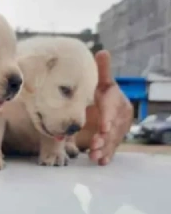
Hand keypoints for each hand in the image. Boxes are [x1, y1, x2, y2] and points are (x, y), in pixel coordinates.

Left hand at [88, 50, 132, 165]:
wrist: (109, 105)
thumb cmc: (102, 91)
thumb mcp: (102, 81)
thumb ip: (102, 70)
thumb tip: (102, 51)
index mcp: (116, 100)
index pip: (112, 109)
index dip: (108, 118)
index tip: (102, 127)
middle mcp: (119, 116)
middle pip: (112, 128)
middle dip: (104, 137)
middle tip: (94, 145)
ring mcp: (118, 129)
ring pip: (112, 140)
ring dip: (104, 149)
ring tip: (94, 156)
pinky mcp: (114, 139)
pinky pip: (112, 148)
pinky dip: (107, 155)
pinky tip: (101, 162)